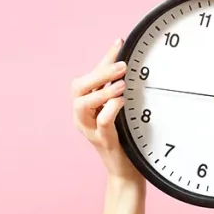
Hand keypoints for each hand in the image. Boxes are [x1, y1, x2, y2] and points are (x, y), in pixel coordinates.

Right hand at [71, 38, 142, 182]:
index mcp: (87, 106)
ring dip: (102, 90)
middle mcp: (82, 116)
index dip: (104, 58)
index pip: (91, 75)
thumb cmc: (126, 140)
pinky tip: (122, 102)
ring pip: (82, 103)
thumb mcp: (123, 113)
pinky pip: (101, 122)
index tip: (120, 41)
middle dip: (100, 72)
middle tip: (123, 65)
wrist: (126, 171)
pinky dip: (110, 109)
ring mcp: (90, 129)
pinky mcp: (103, 141)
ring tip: (122, 84)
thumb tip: (134, 70)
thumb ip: (121, 94)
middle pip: (79, 86)